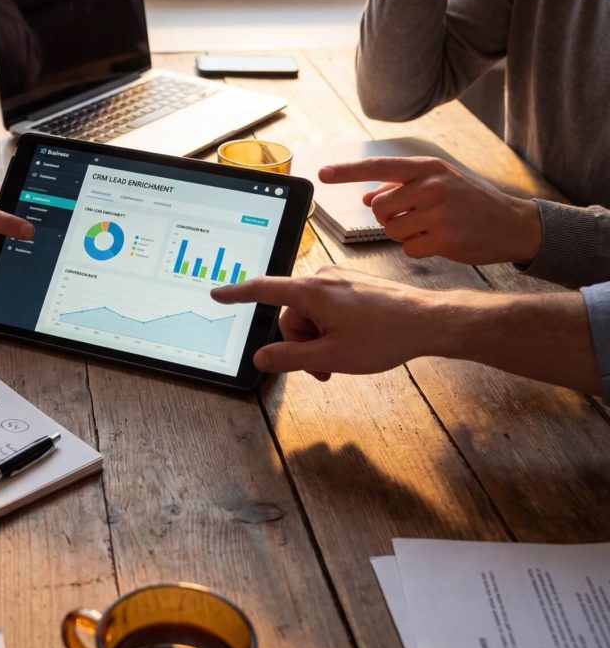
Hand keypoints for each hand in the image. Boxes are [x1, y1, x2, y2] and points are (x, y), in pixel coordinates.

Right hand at [212, 266, 441, 379]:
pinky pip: (327, 308)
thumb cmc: (385, 336)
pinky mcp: (352, 286)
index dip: (237, 294)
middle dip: (301, 343)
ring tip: (342, 358)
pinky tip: (351, 342)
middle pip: (291, 315)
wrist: (429, 322)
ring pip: (310, 315)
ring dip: (318, 339)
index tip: (218, 294)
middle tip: (323, 368)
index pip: (263, 290)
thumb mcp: (332, 356)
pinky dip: (331, 329)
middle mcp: (322, 279)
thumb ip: (290, 358)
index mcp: (312, 292)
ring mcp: (339, 281)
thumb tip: (260, 358)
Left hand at [319, 156, 540, 265]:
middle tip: (414, 218)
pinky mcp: (444, 238)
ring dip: (403, 234)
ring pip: (390, 229)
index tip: (321, 173)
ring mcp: (438, 212)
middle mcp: (431, 186)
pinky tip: (438, 241)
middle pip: (379, 207)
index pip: (377, 166)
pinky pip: (407, 248)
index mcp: (427, 168)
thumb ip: (400, 187)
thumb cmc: (469, 203)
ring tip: (430, 228)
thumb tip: (365, 196)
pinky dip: (417, 248)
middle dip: (388, 217)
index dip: (347, 171)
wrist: (513, 224)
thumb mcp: (438, 185)